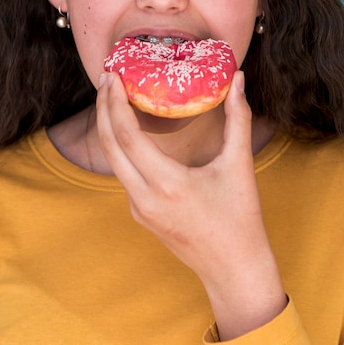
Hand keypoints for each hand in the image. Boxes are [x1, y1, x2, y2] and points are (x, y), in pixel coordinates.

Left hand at [95, 70, 286, 339]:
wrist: (233, 269)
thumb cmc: (240, 217)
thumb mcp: (239, 164)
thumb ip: (238, 117)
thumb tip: (238, 79)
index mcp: (168, 184)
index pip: (127, 136)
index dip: (114, 103)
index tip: (112, 76)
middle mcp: (145, 198)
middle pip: (109, 145)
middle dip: (103, 108)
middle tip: (106, 76)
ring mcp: (138, 209)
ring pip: (113, 161)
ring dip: (108, 127)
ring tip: (113, 96)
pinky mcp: (140, 214)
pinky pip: (124, 174)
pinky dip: (121, 147)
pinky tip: (129, 129)